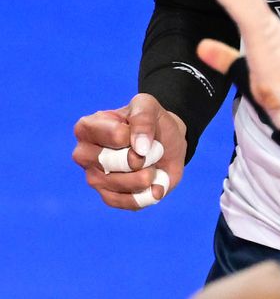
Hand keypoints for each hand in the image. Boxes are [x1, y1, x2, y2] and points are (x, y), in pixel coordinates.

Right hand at [72, 93, 186, 209]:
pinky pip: (130, 202)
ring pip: (123, 183)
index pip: (115, 136)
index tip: (139, 129)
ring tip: (151, 164)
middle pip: (114, 162)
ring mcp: (94, 178)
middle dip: (141, 156)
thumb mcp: (148, 106)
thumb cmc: (151, 120)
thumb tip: (138, 149)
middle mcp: (84, 154)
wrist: (166, 143)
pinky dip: (149, 193)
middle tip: (147, 149)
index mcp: (87, 127)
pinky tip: (154, 183)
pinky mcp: (109, 197)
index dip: (135, 134)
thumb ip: (143, 118)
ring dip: (148, 174)